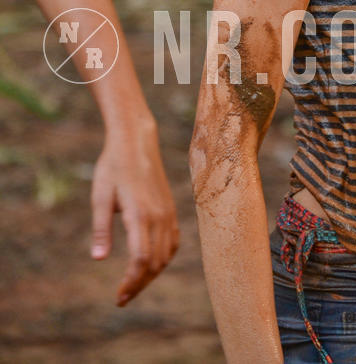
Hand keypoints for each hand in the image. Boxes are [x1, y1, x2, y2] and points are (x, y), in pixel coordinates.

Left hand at [90, 118, 178, 305]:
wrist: (136, 141)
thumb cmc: (113, 167)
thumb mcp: (100, 196)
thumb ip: (101, 228)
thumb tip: (98, 259)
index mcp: (140, 214)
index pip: (141, 260)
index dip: (131, 282)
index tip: (118, 297)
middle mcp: (158, 216)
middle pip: (155, 263)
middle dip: (140, 284)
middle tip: (122, 297)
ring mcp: (168, 212)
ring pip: (167, 255)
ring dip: (152, 275)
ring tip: (134, 284)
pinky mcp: (171, 208)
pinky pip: (173, 242)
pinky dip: (164, 259)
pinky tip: (152, 264)